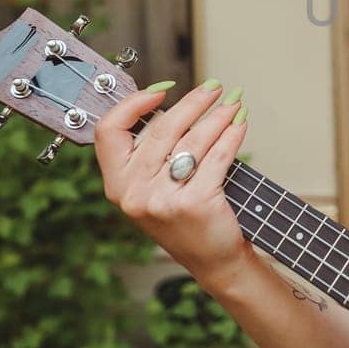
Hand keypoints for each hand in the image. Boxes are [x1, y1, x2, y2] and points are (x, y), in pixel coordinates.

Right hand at [94, 80, 251, 288]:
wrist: (212, 259)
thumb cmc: (184, 216)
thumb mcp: (151, 188)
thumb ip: (149, 153)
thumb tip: (168, 102)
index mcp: (116, 184)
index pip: (108, 131)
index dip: (133, 104)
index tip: (161, 90)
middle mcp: (133, 193)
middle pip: (162, 129)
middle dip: (194, 102)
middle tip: (214, 88)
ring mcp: (163, 199)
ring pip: (194, 140)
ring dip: (219, 115)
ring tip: (233, 103)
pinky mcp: (195, 203)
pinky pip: (217, 157)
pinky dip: (232, 135)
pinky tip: (240, 124)